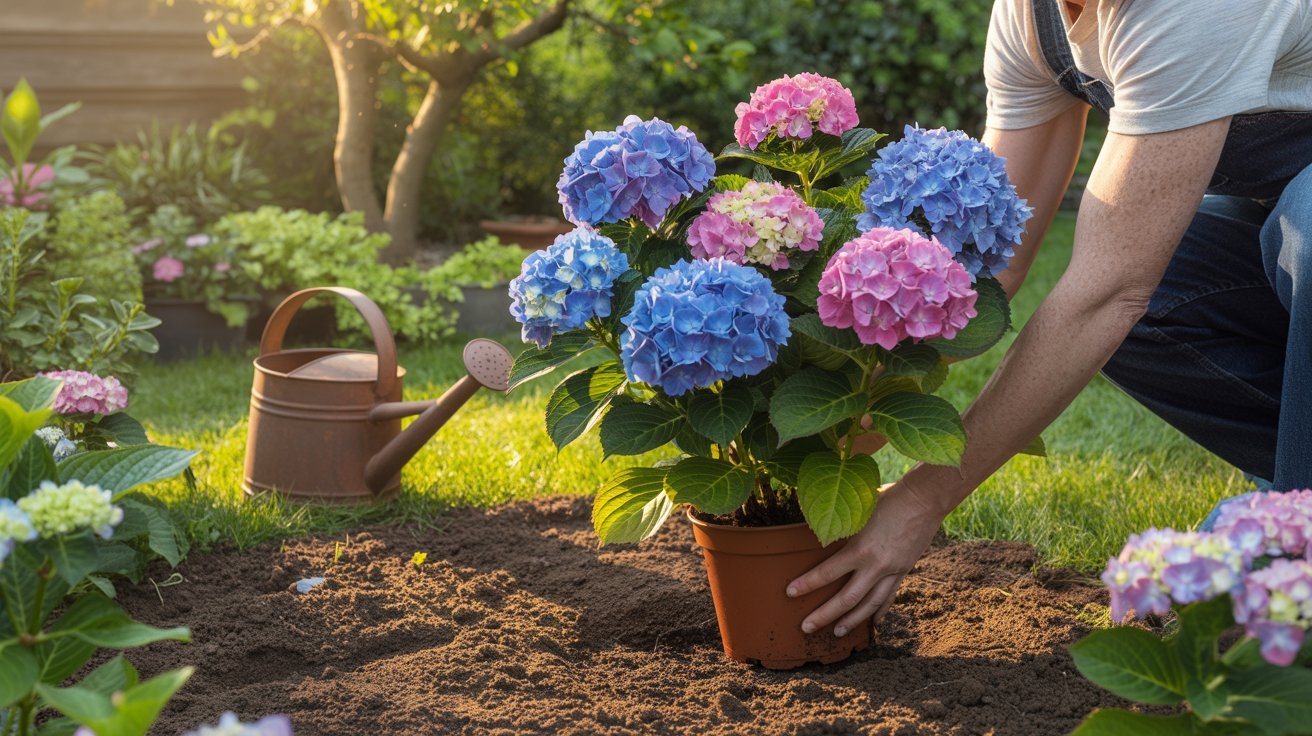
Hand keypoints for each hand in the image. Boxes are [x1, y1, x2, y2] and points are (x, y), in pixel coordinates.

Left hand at [786, 479, 944, 636]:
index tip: (790, 593)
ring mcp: (892, 570)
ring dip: (853, 620)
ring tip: (838, 633)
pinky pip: (889, 596)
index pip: (828, 572)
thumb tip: (817, 529)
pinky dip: (880, 610)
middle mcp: (876, 565)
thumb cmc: (888, 497)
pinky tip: (874, 622)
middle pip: (847, 598)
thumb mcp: (858, 509)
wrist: (925, 499)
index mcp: (861, 549)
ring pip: (870, 604)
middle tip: (807, 627)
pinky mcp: (904, 570)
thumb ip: (840, 524)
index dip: (808, 584)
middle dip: (825, 615)